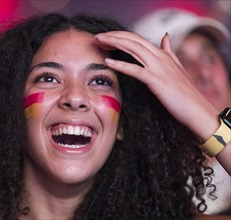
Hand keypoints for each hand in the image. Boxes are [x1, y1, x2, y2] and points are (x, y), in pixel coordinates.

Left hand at [95, 31, 218, 140]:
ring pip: (134, 49)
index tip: (107, 38)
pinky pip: (136, 70)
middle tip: (98, 37)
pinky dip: (121, 65)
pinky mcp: (157, 81)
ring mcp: (159, 68)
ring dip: (115, 43)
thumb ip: (169, 51)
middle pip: (134, 40)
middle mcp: (160, 57)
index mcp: (163, 54)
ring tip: (99, 41)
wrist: (197, 109)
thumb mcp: (177, 67)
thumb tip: (166, 36)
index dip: (121, 36)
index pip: (138, 39)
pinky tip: (108, 62)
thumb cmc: (185, 92)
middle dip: (114, 36)